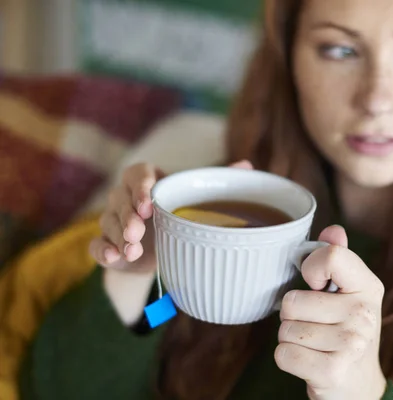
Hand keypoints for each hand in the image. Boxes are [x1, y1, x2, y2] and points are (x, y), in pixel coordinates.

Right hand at [89, 160, 252, 272]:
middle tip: (137, 232)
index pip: (138, 173)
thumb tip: (247, 166)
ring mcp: (112, 221)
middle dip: (128, 216)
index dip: (140, 187)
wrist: (163, 252)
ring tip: (133, 250)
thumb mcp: (197, 200)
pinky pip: (95, 245)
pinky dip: (102, 250)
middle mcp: (125, 197)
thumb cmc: (180, 217)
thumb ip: (217, 182)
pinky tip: (113, 257)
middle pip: (120, 199)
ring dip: (118, 236)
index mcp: (148, 180)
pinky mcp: (105, 244)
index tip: (149, 204)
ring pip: (107, 222)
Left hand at [276, 226, 386, 399]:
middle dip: (293, 314)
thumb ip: (339, 259)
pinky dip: (288, 358)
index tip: (316, 284)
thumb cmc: (346, 332)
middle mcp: (364, 313)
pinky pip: (283, 354)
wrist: (359, 387)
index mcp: (368, 286)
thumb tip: (333, 229)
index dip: (310, 267)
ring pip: (284, 329)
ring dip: (290, 337)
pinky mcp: (332, 371)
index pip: (330, 257)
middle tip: (315, 324)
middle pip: (292, 300)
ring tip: (314, 344)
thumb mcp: (350, 294)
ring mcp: (350, 344)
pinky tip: (309, 361)